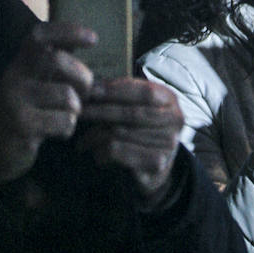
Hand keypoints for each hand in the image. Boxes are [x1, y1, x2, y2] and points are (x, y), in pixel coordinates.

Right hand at [0, 22, 95, 188]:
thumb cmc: (27, 110)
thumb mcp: (38, 82)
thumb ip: (57, 61)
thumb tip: (88, 38)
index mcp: (21, 62)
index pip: (40, 35)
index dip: (68, 31)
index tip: (93, 39)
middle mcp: (14, 76)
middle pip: (57, 60)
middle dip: (83, 78)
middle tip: (85, 93)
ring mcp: (15, 100)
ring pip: (66, 95)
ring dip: (76, 109)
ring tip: (67, 115)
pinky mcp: (22, 125)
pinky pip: (64, 121)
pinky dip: (68, 129)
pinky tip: (58, 132)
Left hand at [77, 78, 183, 199]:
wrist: (153, 166)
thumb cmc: (138, 129)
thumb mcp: (134, 106)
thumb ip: (119, 95)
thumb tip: (88, 85)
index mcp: (170, 100)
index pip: (143, 92)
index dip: (115, 90)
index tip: (90, 90)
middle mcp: (175, 121)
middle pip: (131, 114)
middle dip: (100, 111)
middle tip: (78, 112)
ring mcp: (169, 144)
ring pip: (120, 134)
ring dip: (95, 136)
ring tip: (83, 141)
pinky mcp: (157, 164)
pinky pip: (118, 152)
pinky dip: (101, 152)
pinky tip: (97, 154)